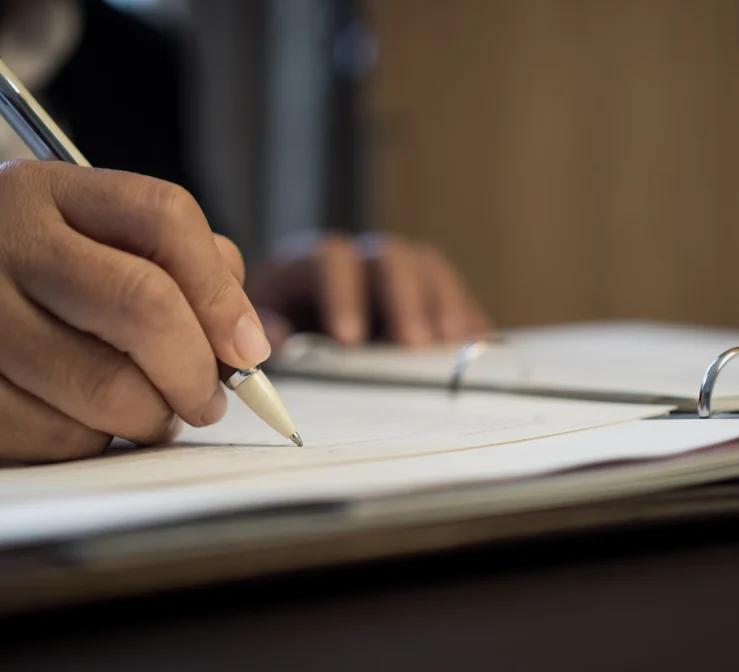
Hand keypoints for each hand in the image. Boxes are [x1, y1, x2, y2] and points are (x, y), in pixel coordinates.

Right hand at [0, 161, 266, 462]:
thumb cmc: (21, 300)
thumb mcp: (88, 257)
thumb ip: (174, 274)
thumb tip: (247, 335)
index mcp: (43, 192)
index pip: (163, 215)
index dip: (222, 289)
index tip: (248, 347)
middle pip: (144, 302)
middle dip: (197, 369)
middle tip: (209, 401)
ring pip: (108, 386)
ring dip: (150, 418)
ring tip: (146, 415)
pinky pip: (59, 437)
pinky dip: (90, 444)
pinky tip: (75, 425)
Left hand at [245, 233, 490, 349]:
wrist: (305, 322)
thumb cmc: (283, 326)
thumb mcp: (265, 324)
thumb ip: (268, 326)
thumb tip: (276, 338)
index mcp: (315, 262)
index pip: (334, 260)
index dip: (343, 295)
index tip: (348, 340)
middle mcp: (364, 259)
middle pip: (393, 259)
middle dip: (405, 300)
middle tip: (414, 345)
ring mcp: (402, 275)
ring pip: (430, 272)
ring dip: (444, 306)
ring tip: (451, 346)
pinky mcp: (431, 298)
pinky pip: (456, 298)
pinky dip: (467, 318)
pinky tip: (474, 346)